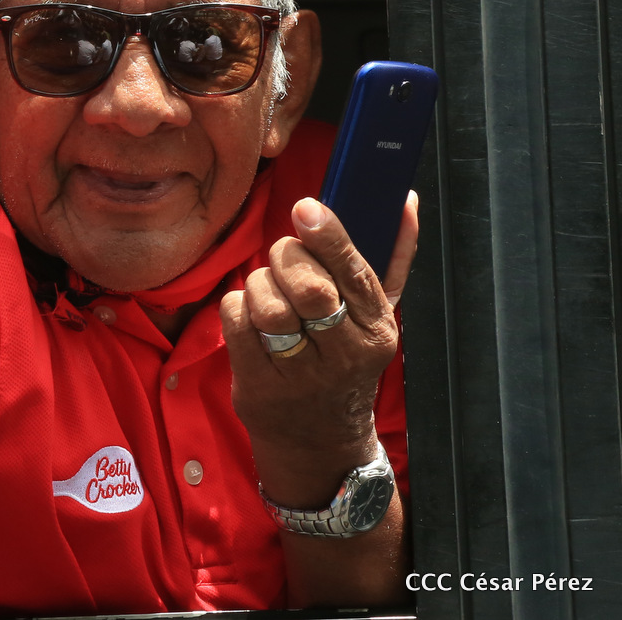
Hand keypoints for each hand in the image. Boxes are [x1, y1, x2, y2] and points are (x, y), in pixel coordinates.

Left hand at [219, 193, 417, 501]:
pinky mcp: (258, 386)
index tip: (306, 208)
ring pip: (265, 301)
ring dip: (258, 282)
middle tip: (284, 257)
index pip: (352, 274)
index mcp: (376, 330)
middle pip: (305, 285)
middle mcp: (343, 355)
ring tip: (269, 290)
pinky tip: (252, 314)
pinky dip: (238, 305)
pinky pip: (236, 320)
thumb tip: (404, 198)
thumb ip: (392, 255)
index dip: (327, 236)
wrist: (320, 441)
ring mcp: (299, 375)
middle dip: (286, 257)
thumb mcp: (376, 316)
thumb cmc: (347, 360)